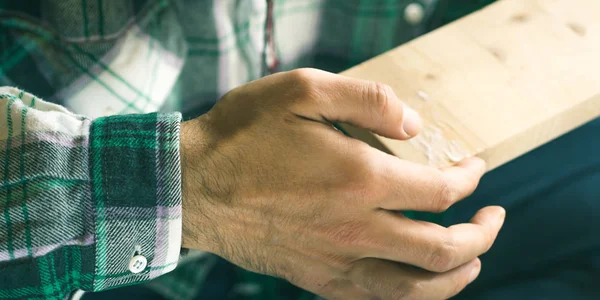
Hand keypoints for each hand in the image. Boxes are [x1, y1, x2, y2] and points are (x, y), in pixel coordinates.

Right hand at [180, 68, 504, 299]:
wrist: (192, 188)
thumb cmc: (242, 137)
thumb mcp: (300, 91)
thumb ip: (367, 100)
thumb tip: (413, 124)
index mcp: (359, 180)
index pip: (440, 191)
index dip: (469, 179)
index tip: (476, 167)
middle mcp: (356, 229)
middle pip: (442, 250)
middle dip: (481, 236)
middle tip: (495, 219)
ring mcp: (336, 261)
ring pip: (417, 289)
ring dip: (457, 276)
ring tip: (473, 261)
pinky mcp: (316, 278)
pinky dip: (409, 296)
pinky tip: (416, 285)